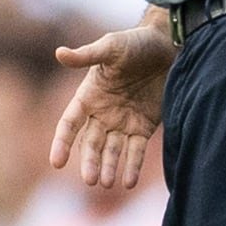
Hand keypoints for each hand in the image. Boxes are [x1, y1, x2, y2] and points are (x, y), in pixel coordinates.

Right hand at [50, 25, 173, 190]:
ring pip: (112, 150)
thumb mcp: (110, 47)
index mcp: (88, 96)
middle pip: (91, 143)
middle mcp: (102, 113)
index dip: (61, 142)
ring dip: (108, 167)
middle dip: (90, 161)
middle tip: (90, 180)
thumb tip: (59, 53)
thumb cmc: (135, 43)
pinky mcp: (143, 127)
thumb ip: (86, 55)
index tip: (56, 163)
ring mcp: (122, 122)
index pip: (69, 124)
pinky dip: (131, 166)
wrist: (169, 45)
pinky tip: (128, 181)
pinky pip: (135, 151)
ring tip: (107, 183)